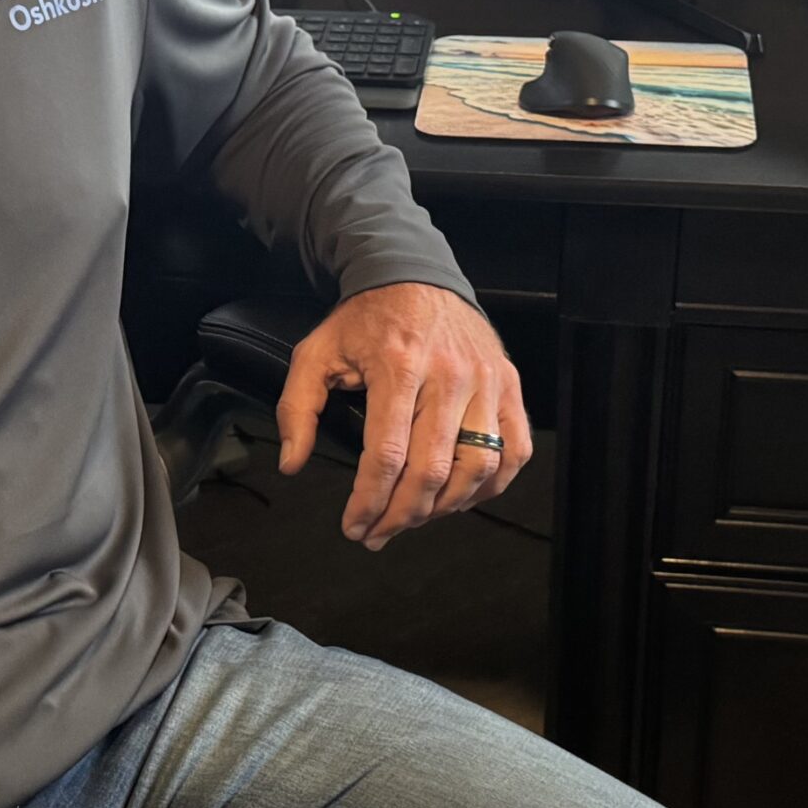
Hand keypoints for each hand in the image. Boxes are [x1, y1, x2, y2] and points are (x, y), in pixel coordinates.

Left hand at [276, 283, 530, 548]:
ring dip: (445, 507)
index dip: (369, 501)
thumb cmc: (364, 319)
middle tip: (378, 534)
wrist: (414, 273)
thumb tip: (292, 463)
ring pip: (478, 467)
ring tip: (414, 519)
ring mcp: (486, 380)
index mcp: (397, 366)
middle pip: (432, 470)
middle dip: (401, 515)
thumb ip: (297, 409)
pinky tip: (460, 497)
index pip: (387, 454)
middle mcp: (448, 375)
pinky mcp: (509, 384)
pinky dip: (491, 484)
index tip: (353, 526)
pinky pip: (515, 450)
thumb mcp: (316, 352)